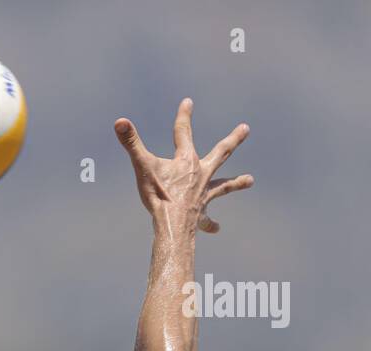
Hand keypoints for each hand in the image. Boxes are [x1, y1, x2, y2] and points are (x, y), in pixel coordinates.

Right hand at [115, 99, 251, 234]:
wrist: (171, 223)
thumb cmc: (158, 194)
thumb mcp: (142, 166)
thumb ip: (131, 143)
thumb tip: (119, 121)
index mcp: (186, 160)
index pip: (183, 132)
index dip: (184, 115)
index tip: (188, 102)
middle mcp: (200, 174)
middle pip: (221, 153)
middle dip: (233, 140)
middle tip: (246, 128)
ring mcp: (203, 193)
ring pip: (223, 186)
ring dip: (236, 182)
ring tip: (251, 180)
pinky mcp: (200, 213)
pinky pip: (207, 219)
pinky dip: (211, 224)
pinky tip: (217, 228)